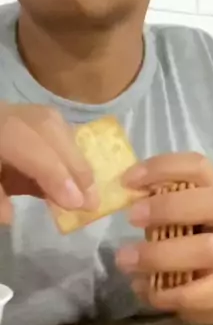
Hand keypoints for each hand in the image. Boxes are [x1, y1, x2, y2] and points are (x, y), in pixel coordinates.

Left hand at [0, 103, 97, 223]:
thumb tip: (8, 214)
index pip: (23, 142)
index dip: (52, 171)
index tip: (75, 204)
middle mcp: (0, 113)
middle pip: (44, 125)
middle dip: (73, 161)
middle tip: (91, 199)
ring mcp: (6, 110)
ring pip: (48, 119)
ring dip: (74, 153)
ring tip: (87, 186)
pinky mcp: (11, 116)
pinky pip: (45, 123)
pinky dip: (64, 146)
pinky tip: (73, 171)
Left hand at [116, 153, 212, 324]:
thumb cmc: (194, 237)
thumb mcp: (179, 213)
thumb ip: (156, 202)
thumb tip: (119, 196)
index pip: (198, 166)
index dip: (163, 168)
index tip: (127, 180)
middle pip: (212, 202)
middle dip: (168, 207)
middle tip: (130, 217)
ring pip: (208, 249)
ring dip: (162, 254)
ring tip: (126, 259)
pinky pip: (198, 293)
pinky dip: (166, 292)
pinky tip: (142, 287)